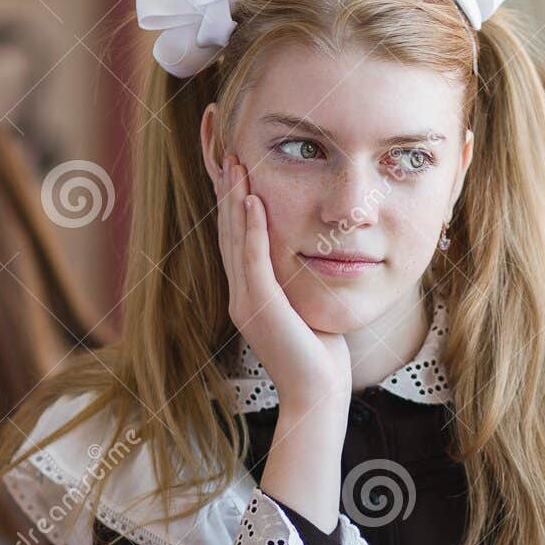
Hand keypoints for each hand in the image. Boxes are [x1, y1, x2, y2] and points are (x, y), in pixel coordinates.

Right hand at [212, 154, 350, 405]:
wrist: (318, 394)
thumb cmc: (320, 356)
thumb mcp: (307, 309)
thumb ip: (300, 282)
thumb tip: (313, 254)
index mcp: (249, 294)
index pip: (236, 238)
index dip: (231, 201)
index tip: (233, 164)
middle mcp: (240, 295)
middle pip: (228, 232)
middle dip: (226, 189)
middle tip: (224, 150)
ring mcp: (246, 302)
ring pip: (235, 240)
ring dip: (234, 199)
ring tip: (234, 163)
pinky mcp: (261, 309)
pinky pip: (253, 260)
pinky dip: (252, 229)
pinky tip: (251, 201)